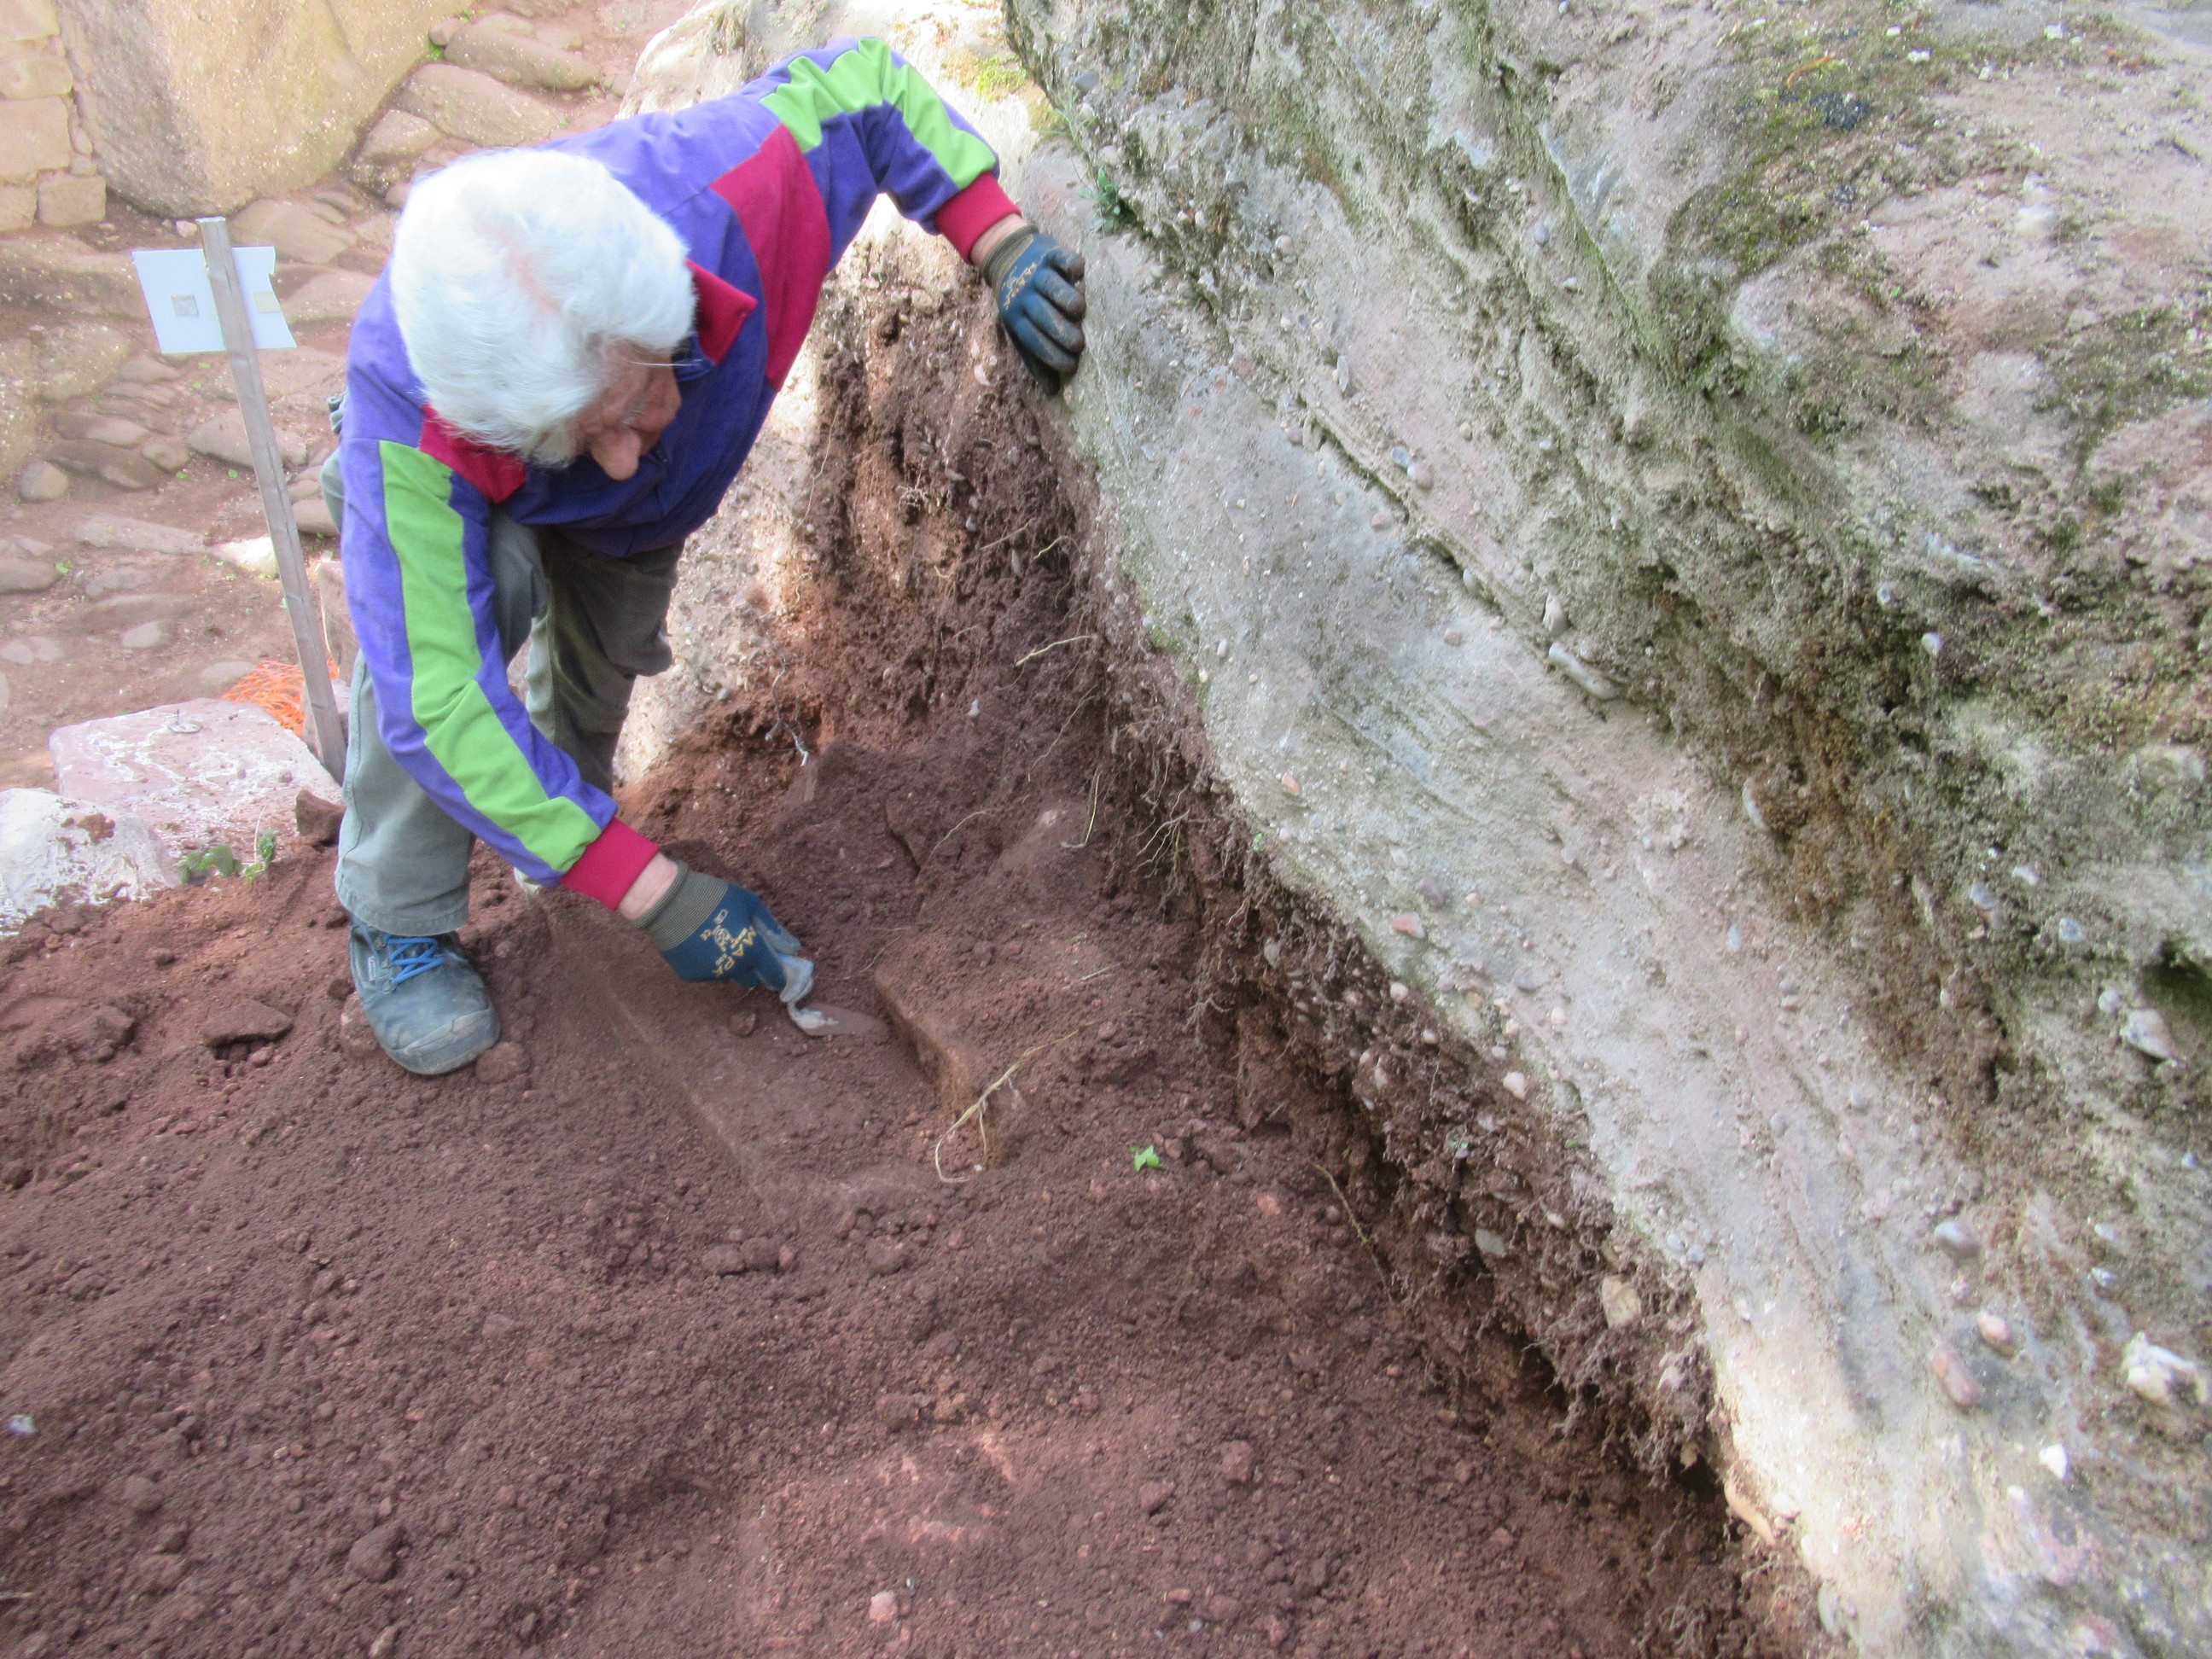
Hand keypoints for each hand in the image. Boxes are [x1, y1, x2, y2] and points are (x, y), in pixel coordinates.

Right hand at [634, 861, 813, 1001]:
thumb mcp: (750, 903)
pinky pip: (708, 973)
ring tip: (719, 940)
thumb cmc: (713, 897)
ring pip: (728, 976)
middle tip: (747, 949)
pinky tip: (700, 943)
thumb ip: (772, 928)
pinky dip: (709, 963)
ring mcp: (711, 974)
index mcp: (751, 951)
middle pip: (751, 980)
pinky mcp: (691, 976)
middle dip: (753, 969)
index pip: (774, 974)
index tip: (780, 973)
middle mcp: (733, 968)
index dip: (780, 976)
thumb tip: (793, 947)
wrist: (668, 902)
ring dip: (731, 965)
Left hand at [983, 225, 1086, 391]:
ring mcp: (1036, 271)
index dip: (1051, 355)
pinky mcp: (1049, 252)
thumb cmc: (1021, 301)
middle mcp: (1024, 294)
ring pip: (1051, 285)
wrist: (1006, 254)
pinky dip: (1071, 265)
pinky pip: (1061, 258)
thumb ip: (1034, 356)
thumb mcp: (1019, 327)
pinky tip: (1080, 274)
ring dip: (1065, 298)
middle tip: (1079, 345)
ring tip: (1081, 311)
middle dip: (1060, 331)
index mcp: (1015, 316)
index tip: (1071, 368)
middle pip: (1041, 315)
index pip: (1033, 339)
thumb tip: (1052, 390)